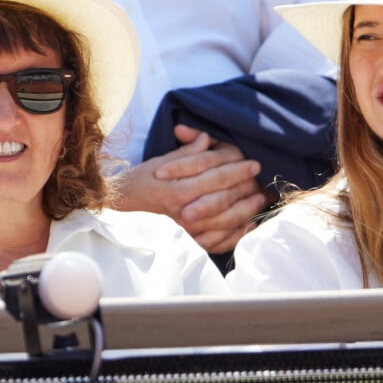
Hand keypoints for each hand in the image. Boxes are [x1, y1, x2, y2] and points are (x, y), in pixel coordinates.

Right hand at [110, 125, 267, 251]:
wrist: (122, 206)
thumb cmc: (142, 180)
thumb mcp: (161, 160)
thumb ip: (186, 152)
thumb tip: (206, 139)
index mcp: (177, 189)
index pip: (214, 177)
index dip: (236, 169)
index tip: (253, 163)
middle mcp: (183, 211)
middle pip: (222, 198)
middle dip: (244, 187)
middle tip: (260, 179)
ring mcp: (186, 230)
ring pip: (224, 221)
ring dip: (245, 210)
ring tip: (259, 199)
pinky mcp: (188, 241)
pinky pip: (217, 242)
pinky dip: (235, 235)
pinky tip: (248, 225)